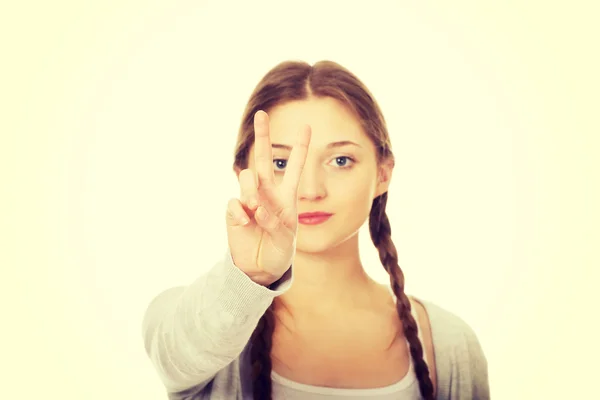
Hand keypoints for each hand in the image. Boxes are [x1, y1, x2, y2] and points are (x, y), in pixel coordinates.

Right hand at [226, 110, 310, 285]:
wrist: (261, 268)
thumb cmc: (279, 250)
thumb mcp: (285, 236)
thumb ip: (273, 219)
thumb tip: (255, 206)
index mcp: (286, 195)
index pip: (293, 167)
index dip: (299, 147)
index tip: (306, 126)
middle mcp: (267, 193)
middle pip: (264, 159)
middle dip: (263, 136)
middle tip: (261, 114)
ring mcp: (249, 200)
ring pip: (247, 177)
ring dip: (251, 189)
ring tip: (255, 207)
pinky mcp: (234, 211)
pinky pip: (234, 203)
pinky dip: (240, 212)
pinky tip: (245, 222)